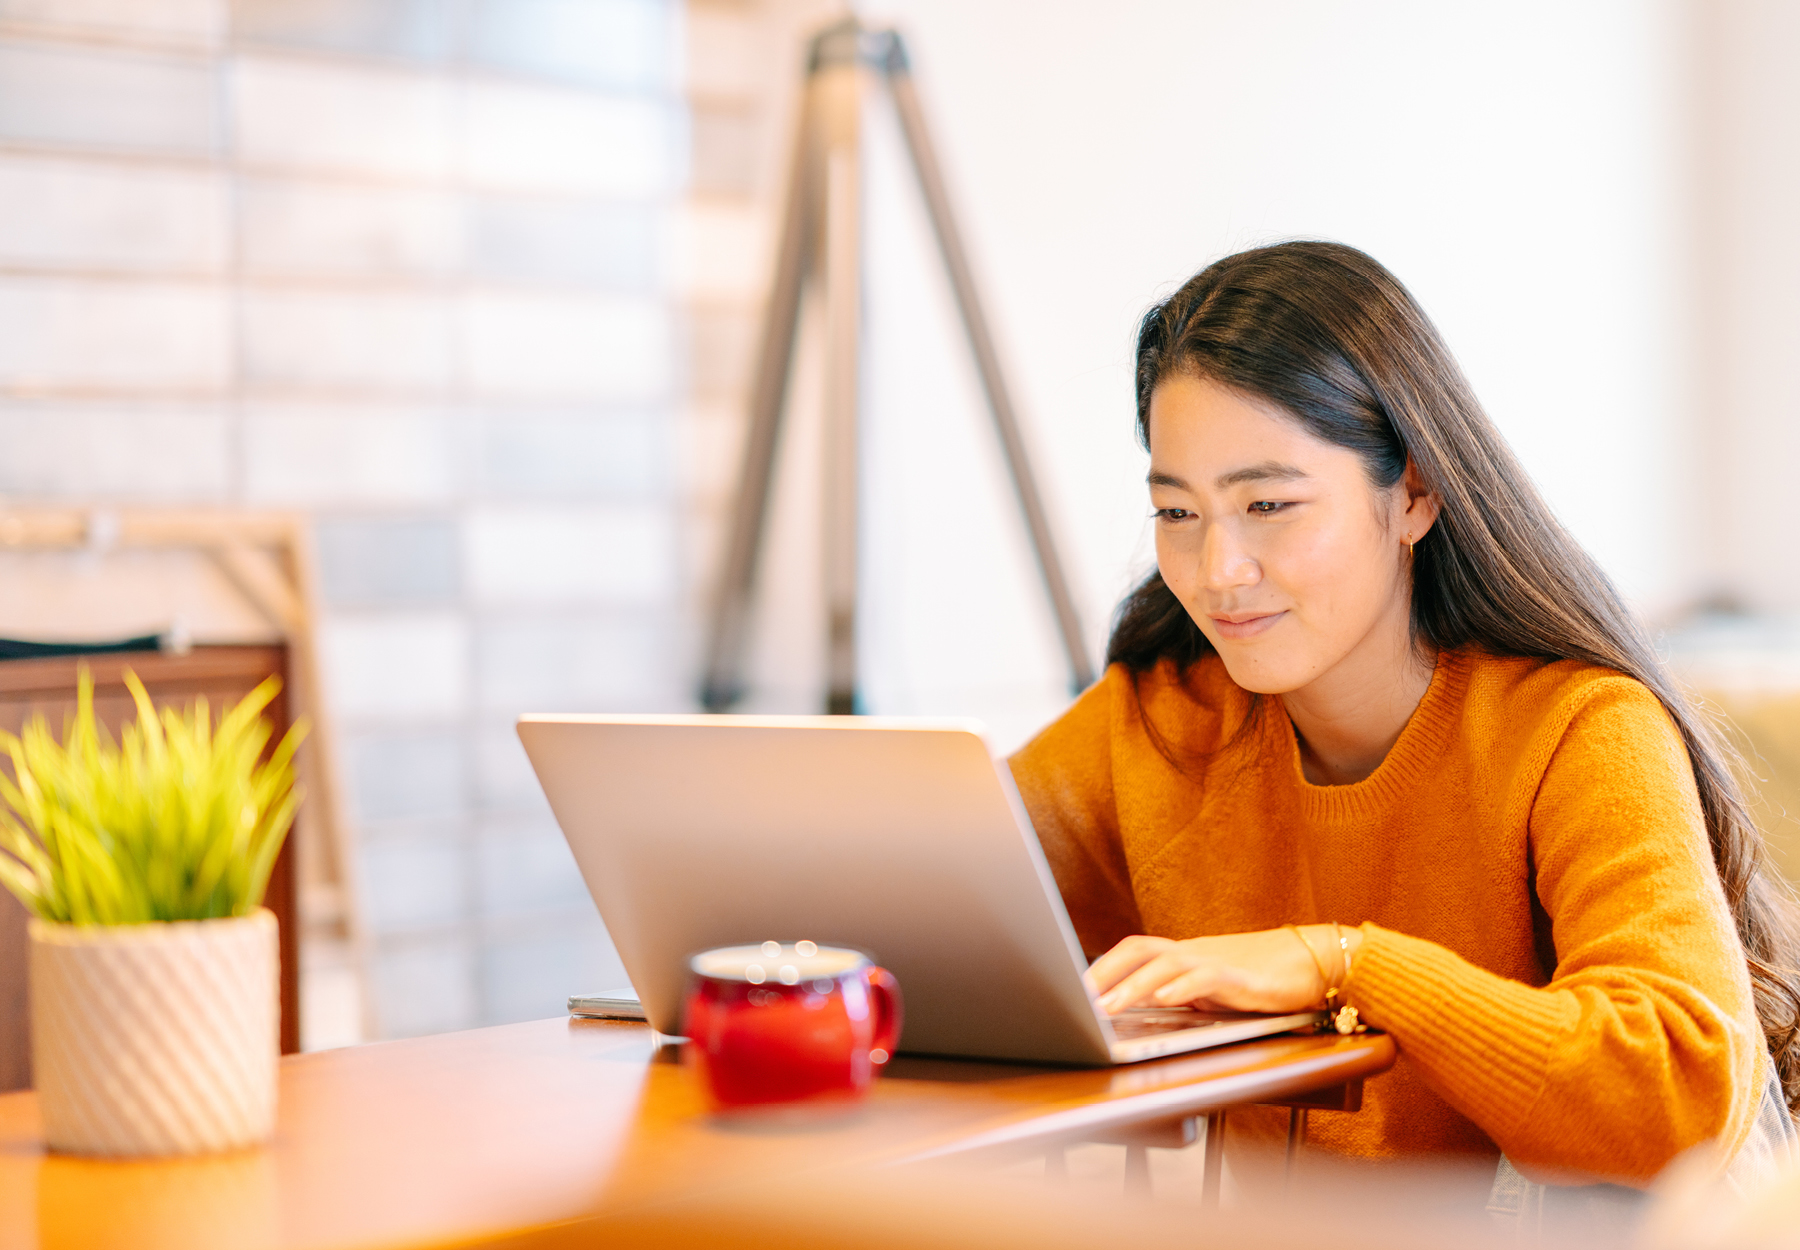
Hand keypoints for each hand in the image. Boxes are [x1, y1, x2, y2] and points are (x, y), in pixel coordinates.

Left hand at [1084, 926, 1359, 1015]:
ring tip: (1105, 1007)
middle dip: (1104, 972)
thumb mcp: (1216, 992)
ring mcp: (1218, 962)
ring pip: (1165, 964)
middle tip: (1076, 998)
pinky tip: (1162, 1000)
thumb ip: (1184, 997)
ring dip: (1131, 986)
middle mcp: (1196, 953)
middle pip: (1139, 949)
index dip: (1102, 967)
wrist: (1320, 962)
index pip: (1133, 952)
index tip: (1072, 989)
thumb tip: (1144, 1013)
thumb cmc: (1266, 979)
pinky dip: (1181, 988)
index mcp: (1186, 956)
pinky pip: (1206, 978)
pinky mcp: (1243, 978)